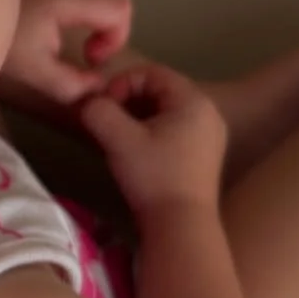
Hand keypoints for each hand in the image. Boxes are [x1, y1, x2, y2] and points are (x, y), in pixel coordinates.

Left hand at [0, 0, 132, 108]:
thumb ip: (73, 85)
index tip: (91, 58)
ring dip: (102, 14)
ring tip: (77, 37)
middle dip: (113, 28)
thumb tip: (99, 85)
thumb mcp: (36, 74)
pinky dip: (89, 1)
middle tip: (89, 51)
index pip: (121, 9)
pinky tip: (64, 22)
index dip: (117, 38)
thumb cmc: (0, 45)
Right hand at [81, 63, 227, 217]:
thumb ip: (98, 111)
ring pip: (167, 111)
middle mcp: (208, 112)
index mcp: (193, 101)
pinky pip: (175, 130)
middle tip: (107, 120)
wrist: (182, 225)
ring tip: (117, 136)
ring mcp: (211, 135)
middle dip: (129, 100)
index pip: (152, 73)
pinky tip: (136, 152)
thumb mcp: (119, 139)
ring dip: (138, 117)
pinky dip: (152, 132)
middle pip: (161, 90)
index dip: (122, 83)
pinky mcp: (206, 156)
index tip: (103, 106)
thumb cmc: (153, 176)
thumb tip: (87, 102)